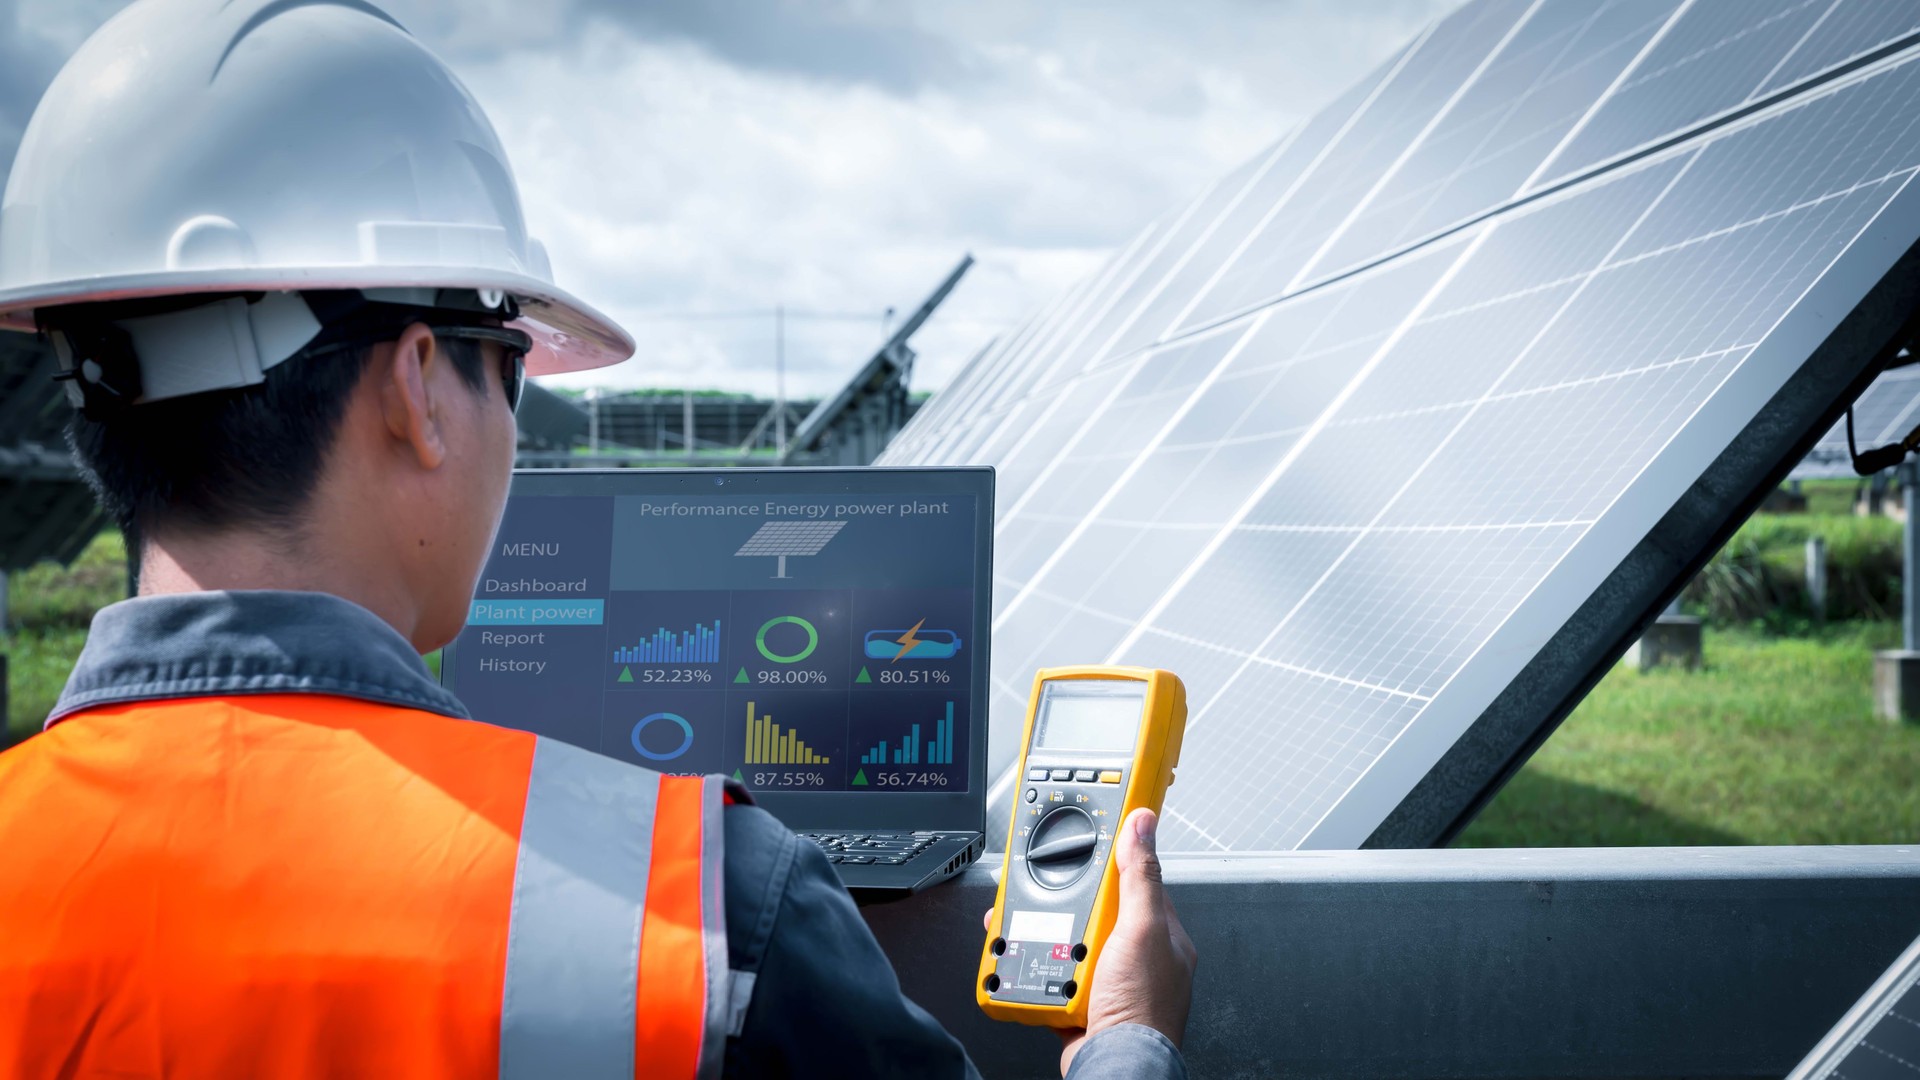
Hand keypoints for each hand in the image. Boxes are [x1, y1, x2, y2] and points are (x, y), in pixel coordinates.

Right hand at [981, 807, 1197, 1075]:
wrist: (1114, 1067)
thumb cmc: (1141, 1010)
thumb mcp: (1141, 928)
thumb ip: (1140, 876)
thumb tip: (1144, 825)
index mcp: (1160, 934)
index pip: (1133, 882)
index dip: (1110, 862)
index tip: (1088, 845)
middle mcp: (1135, 956)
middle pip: (1093, 910)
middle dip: (1067, 906)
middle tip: (1057, 908)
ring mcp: (1106, 979)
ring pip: (1068, 941)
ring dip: (1047, 939)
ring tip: (1042, 942)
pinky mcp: (1078, 1000)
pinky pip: (1050, 972)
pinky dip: (1034, 967)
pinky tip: (1030, 965)